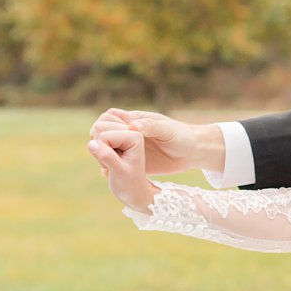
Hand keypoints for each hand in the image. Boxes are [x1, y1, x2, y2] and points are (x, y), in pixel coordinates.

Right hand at [87, 129, 158, 212]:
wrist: (134, 191)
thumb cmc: (129, 183)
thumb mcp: (119, 172)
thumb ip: (107, 157)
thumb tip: (91, 143)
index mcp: (135, 135)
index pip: (104, 135)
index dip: (104, 152)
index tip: (118, 163)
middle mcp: (130, 129)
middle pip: (99, 127)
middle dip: (100, 146)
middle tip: (114, 161)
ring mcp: (123, 130)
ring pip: (95, 130)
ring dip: (99, 147)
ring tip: (113, 160)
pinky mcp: (116, 134)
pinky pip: (96, 135)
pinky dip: (98, 147)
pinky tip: (110, 158)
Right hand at [88, 108, 222, 175]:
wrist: (192, 153)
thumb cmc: (182, 137)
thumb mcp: (168, 131)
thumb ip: (151, 127)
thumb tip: (132, 125)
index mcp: (135, 120)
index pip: (109, 117)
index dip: (104, 124)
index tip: (108, 136)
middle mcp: (128, 132)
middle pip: (102, 130)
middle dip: (99, 139)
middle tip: (104, 151)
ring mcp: (128, 147)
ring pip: (105, 147)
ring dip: (100, 153)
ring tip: (104, 163)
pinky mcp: (131, 161)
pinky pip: (113, 162)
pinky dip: (107, 166)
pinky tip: (108, 174)